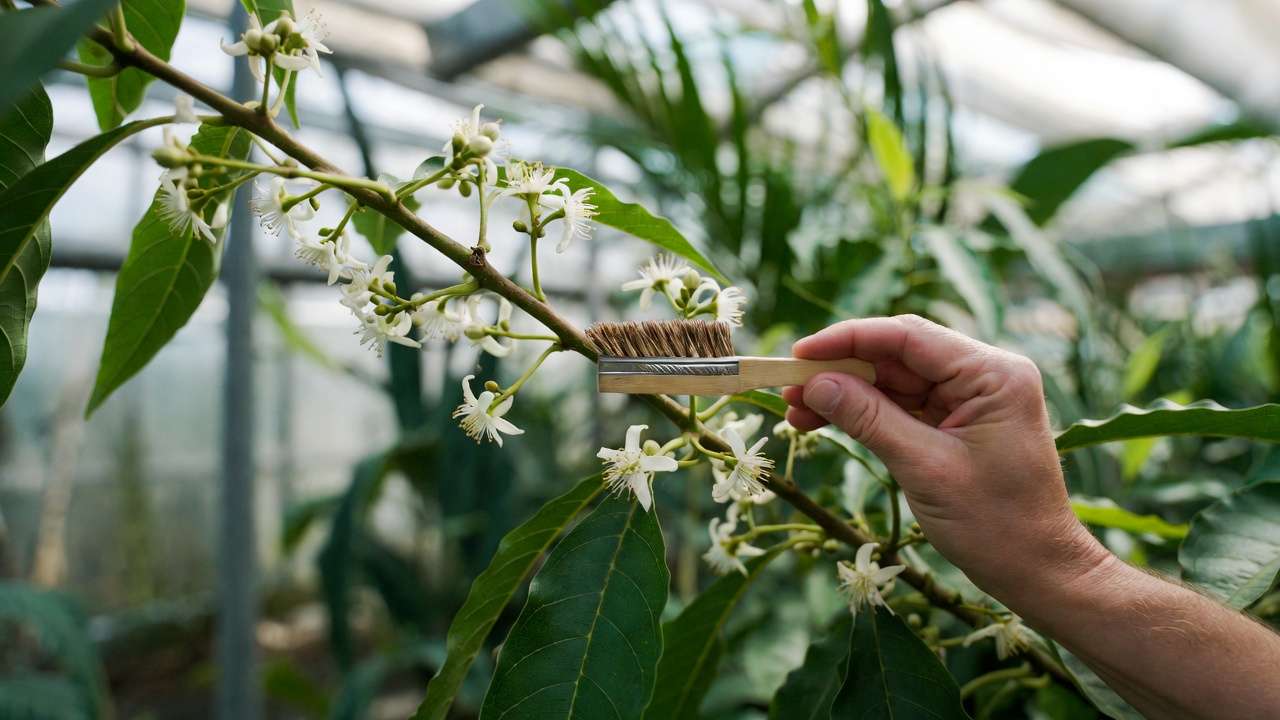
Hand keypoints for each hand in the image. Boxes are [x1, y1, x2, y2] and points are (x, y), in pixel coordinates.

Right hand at [783, 314, 1105, 608]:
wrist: (1039, 572)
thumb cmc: (997, 525)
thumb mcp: (925, 469)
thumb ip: (869, 419)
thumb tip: (815, 384)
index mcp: (993, 374)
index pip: (909, 336)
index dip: (848, 339)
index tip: (800, 353)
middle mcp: (985, 375)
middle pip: (897, 354)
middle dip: (841, 369)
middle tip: (789, 386)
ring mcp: (971, 398)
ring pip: (893, 380)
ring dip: (846, 393)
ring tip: (796, 412)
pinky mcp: (957, 422)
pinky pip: (901, 406)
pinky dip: (863, 414)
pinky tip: (823, 422)